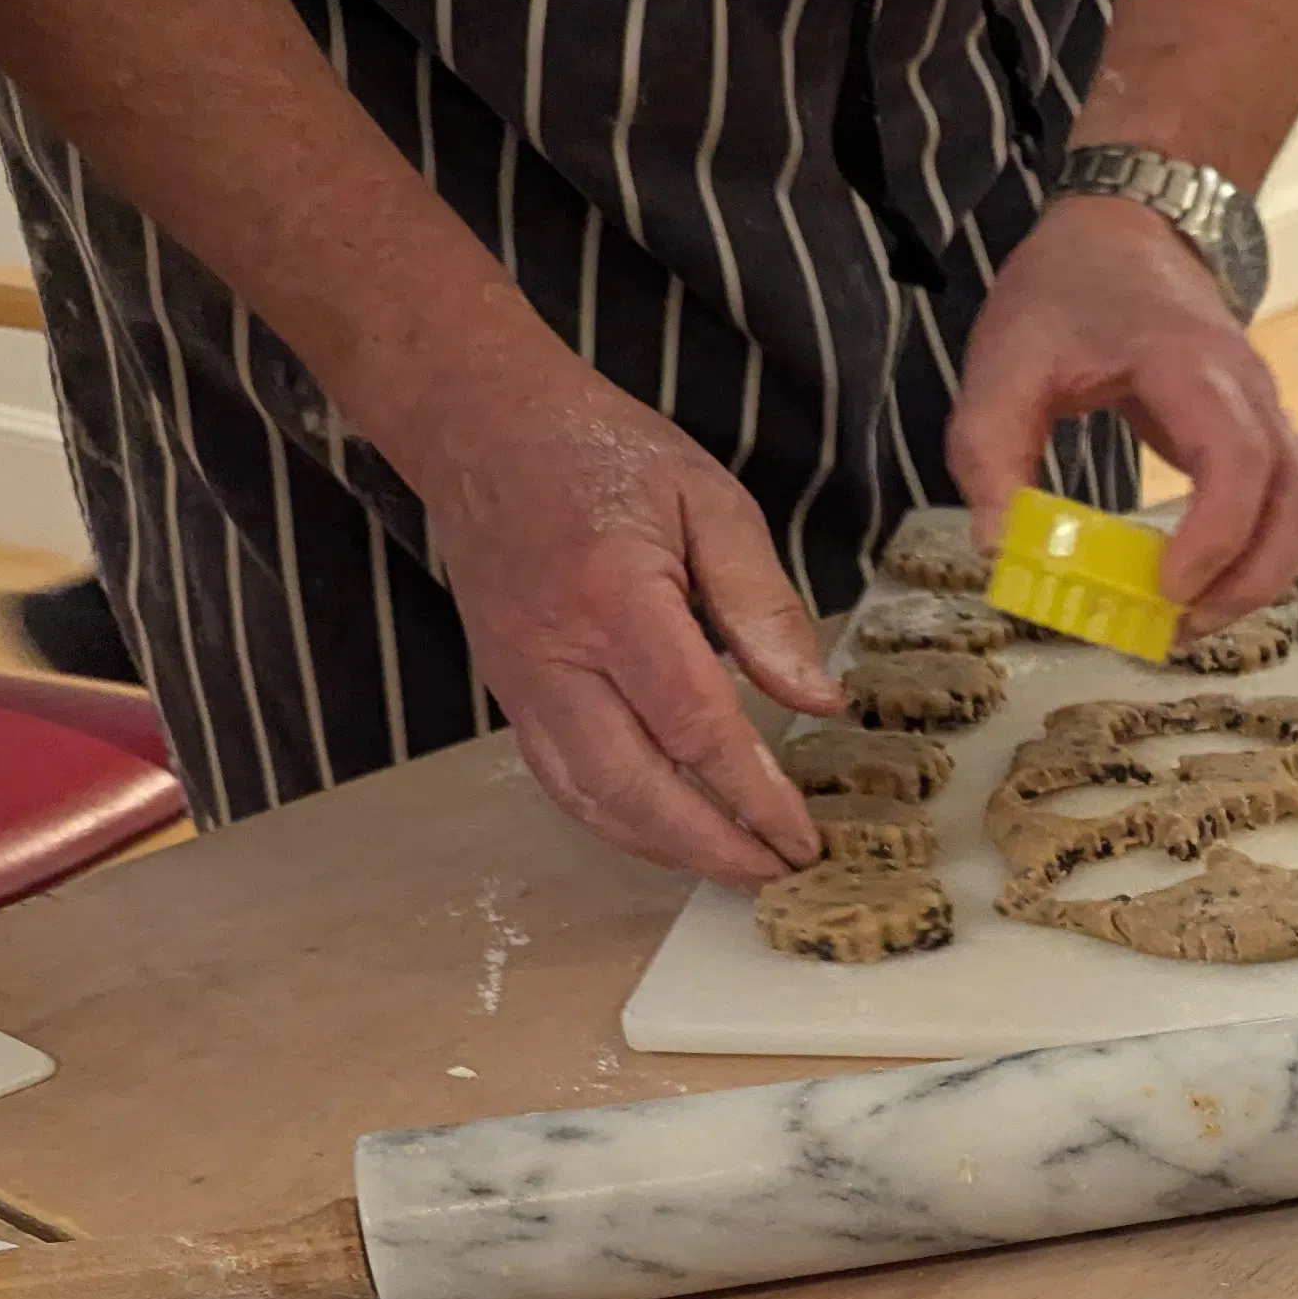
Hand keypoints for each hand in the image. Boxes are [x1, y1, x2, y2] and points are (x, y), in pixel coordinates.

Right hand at [385, 339, 840, 885]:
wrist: (481, 425)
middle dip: (712, 846)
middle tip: (779, 873)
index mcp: (613, 599)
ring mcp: (519, 679)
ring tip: (736, 867)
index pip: (694, 727)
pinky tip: (670, 834)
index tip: (802, 837)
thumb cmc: (601, 451)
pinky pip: (560, 779)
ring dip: (665, 849)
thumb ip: (763, 603)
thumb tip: (816, 699)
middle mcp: (555, 654)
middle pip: (635, 786)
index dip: (752, 795)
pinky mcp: (506, 690)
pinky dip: (617, 821)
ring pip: (589, 798)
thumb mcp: (709, 500)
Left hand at [946, 194, 1297, 627]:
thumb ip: (989, 448)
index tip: (1165, 588)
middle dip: (1250, 580)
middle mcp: (1250, 392)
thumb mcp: (1005, 356)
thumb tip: (998, 547)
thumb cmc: (1068, 288)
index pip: (1237, 460)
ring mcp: (1268, 412)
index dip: (1214, 535)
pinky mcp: (1263, 433)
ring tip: (1193, 620)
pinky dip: (1258, 555)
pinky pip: (1286, 504)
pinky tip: (1201, 584)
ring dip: (1263, 576)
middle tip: (1180, 629)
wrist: (1130, 228)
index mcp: (1190, 364)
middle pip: (1297, 499)